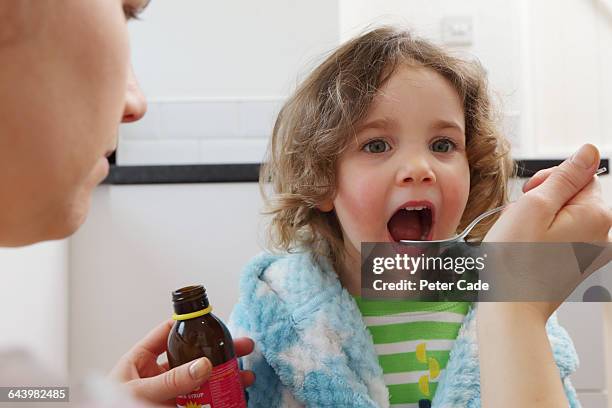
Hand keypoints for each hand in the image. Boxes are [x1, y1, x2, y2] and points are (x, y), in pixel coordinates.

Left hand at [110, 319, 254, 406]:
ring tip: (244, 376)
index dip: (189, 323)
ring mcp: (170, 392)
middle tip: (241, 346)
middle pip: (194, 354)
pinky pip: (202, 400)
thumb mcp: (139, 391)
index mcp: (141, 359)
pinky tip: (233, 395)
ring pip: (202, 378)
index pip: (168, 331)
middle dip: (219, 350)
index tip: (211, 319)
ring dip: (225, 375)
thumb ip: (170, 380)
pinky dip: (219, 397)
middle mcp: (158, 374)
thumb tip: (202, 365)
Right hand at [483, 144, 611, 318]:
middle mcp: (602, 234)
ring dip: (538, 220)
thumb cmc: (516, 260)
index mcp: (597, 215)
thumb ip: (565, 176)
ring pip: (562, 217)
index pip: (580, 174)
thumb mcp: (535, 205)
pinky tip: (524, 250)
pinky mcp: (575, 266)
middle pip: (572, 196)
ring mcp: (590, 253)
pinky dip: (540, 238)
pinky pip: (559, 238)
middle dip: (542, 201)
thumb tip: (589, 151)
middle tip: (521, 219)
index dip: (549, 180)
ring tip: (519, 237)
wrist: (511, 307)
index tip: (529, 197)